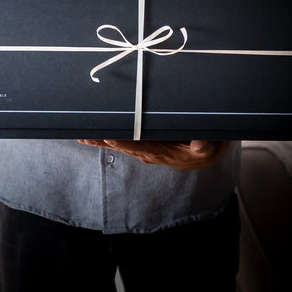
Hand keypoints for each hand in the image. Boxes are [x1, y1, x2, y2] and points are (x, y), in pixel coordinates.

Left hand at [77, 139, 228, 169]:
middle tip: (84, 136)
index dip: (125, 143)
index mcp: (163, 152)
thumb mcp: (210, 147)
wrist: (204, 155)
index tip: (110, 138)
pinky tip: (93, 137)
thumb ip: (205, 146)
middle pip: (123, 146)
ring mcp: (144, 149)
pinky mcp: (142, 145)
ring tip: (81, 136)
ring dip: (101, 140)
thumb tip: (200, 145)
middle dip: (104, 141)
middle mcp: (149, 152)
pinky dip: (106, 138)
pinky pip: (122, 141)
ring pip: (120, 144)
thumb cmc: (206, 148)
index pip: (141, 147)